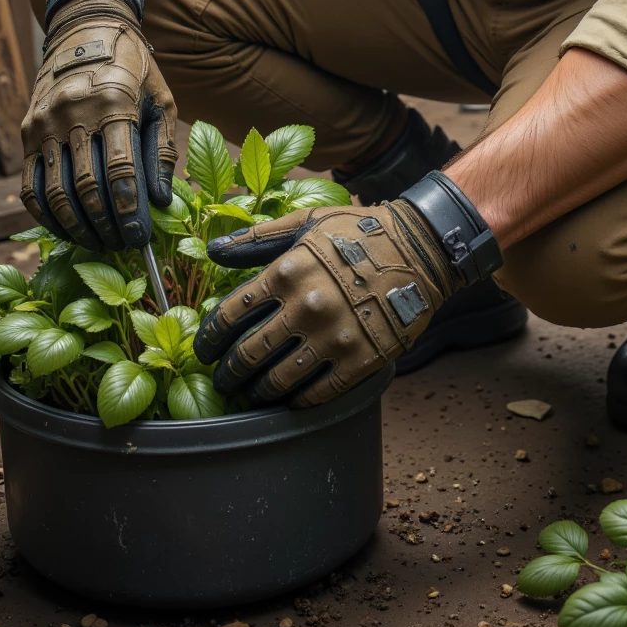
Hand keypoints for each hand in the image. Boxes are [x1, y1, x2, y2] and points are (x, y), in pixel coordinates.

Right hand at [20, 0, 176, 248]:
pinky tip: (65, 229)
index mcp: (113, 101)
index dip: (129, 211)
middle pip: (87, 187)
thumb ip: (163, 149)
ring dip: (76, 226)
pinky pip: (30, 183)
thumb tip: (161, 200)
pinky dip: (46, 213)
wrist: (86, 28)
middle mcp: (74, 112)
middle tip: (121, 247)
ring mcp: (45, 122)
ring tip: (96, 244)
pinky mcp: (27, 130)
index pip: (120, 171)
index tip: (139, 237)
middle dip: (105, 225)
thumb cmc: (133, 67)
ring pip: (55, 191)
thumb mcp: (160, 98)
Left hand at [193, 201, 461, 406]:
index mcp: (285, 272)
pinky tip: (290, 399)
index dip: (209, 340)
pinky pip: (317, 394)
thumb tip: (212, 250)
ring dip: (259, 392)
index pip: (229, 316)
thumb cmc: (358, 233)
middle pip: (248, 355)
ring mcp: (332, 337)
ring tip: (253, 393)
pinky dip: (297, 401)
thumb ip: (256, 240)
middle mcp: (304, 307)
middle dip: (228, 373)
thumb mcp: (305, 224)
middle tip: (224, 380)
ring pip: (278, 381)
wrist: (420, 249)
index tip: (205, 351)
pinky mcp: (359, 360)